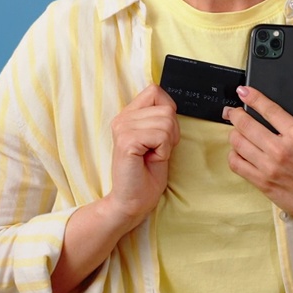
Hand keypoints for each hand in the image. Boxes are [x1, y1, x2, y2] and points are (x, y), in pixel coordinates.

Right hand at [104, 84, 179, 226]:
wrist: (133, 201)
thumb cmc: (147, 173)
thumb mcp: (157, 138)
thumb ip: (159, 117)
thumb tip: (171, 103)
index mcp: (128, 115)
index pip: (155, 91)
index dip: (168, 111)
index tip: (160, 135)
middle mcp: (122, 118)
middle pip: (166, 108)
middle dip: (171, 132)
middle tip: (156, 150)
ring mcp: (122, 128)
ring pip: (166, 121)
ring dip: (167, 143)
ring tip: (152, 156)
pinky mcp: (126, 141)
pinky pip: (161, 136)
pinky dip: (163, 150)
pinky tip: (150, 160)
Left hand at [224, 72, 292, 226]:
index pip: (267, 108)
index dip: (251, 97)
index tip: (243, 91)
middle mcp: (281, 149)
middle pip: (246, 124)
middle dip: (235, 114)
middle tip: (232, 111)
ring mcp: (270, 167)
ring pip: (238, 143)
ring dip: (233, 133)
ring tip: (235, 130)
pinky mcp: (263, 183)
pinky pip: (237, 165)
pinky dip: (233, 155)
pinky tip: (238, 151)